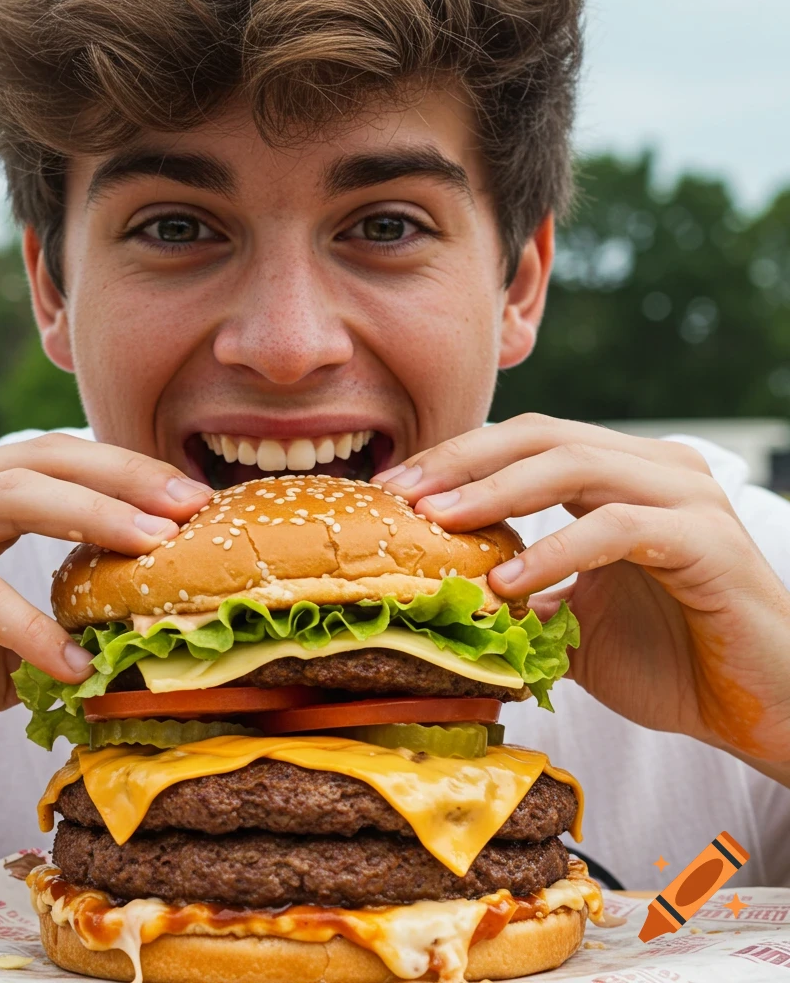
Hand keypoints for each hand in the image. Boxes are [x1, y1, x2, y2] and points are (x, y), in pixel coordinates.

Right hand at [0, 434, 212, 812]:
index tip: (193, 499)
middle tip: (191, 506)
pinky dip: (30, 626)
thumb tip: (146, 631)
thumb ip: (57, 620)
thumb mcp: (0, 644)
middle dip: (126, 477)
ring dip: (94, 519)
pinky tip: (73, 664)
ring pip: (13, 495)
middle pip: (44, 458)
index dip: (127, 472)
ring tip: (156, 550)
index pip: (57, 459)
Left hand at [374, 414, 789, 776]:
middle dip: (461, 461)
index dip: (455, 458)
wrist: (758, 710)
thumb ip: (521, 592)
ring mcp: (686, 497)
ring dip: (497, 491)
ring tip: (438, 522)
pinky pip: (617, 528)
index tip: (392, 489)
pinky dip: (555, 550)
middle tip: (401, 493)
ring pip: (576, 464)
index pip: (523, 441)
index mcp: (620, 475)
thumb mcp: (572, 621)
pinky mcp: (708, 540)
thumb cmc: (669, 660)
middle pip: (540, 435)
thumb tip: (441, 589)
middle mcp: (653, 469)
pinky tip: (507, 581)